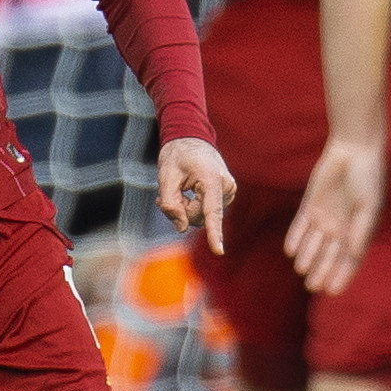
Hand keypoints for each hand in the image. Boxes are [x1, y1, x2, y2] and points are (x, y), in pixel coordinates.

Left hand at [156, 137, 234, 253]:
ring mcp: (228, 192)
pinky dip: (191, 207)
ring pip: (201, 217)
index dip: (214, 232)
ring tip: (175, 190)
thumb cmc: (177, 155)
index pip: (212, 211)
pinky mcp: (225, 196)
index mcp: (211, 179)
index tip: (218, 251)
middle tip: (163, 197)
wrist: (191, 140)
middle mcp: (225, 187)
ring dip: (184, 209)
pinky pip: (205, 212)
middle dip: (180, 211)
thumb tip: (181, 228)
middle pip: (199, 217)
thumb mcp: (165, 176)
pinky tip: (183, 193)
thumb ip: (171, 204)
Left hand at [284, 135, 383, 295]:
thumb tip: (353, 253)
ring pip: (314, 243)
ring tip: (301, 270)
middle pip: (329, 255)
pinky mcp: (311, 205)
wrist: (354, 149)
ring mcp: (326, 216)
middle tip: (312, 286)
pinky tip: (291, 251)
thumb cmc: (368, 177)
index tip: (333, 291)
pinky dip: (296, 238)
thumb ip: (360, 230)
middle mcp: (342, 227)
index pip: (349, 260)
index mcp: (359, 230)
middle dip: (322, 270)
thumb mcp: (368, 206)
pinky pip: (301, 225)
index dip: (342, 276)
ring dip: (308, 257)